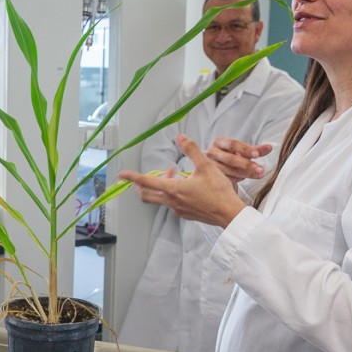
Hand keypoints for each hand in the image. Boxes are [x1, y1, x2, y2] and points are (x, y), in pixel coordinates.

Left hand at [119, 134, 246, 227]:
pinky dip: (172, 194)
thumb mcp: (206, 166)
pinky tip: (185, 188)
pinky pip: (172, 205)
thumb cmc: (219, 191)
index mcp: (173, 189)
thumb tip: (180, 137)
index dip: (132, 177)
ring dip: (161, 187)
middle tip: (141, 178)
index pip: (146, 182)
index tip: (122, 174)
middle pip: (147, 195)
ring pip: (160, 199)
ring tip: (174, 174)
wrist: (230, 214)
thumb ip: (191, 150)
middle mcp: (172, 202)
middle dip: (140, 186)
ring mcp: (178, 210)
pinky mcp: (186, 214)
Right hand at [206, 137, 271, 185]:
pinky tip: (244, 178)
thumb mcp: (242, 151)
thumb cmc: (229, 156)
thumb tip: (269, 147)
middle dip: (247, 164)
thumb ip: (255, 150)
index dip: (245, 149)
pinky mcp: (210, 176)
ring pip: (228, 171)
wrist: (214, 167)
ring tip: (257, 175)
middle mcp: (212, 152)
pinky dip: (237, 179)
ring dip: (245, 174)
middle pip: (230, 159)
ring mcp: (209, 165)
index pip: (233, 144)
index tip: (257, 155)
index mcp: (220, 142)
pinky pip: (225, 179)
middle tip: (260, 169)